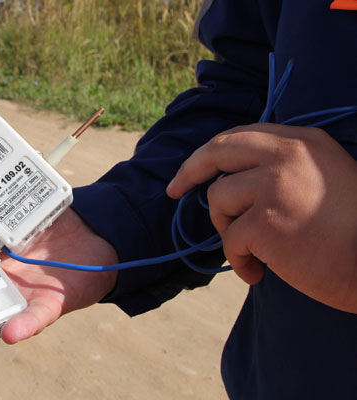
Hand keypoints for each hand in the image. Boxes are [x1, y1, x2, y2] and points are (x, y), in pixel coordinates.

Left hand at [167, 123, 356, 312]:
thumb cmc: (352, 229)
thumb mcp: (323, 179)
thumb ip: (282, 169)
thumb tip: (229, 179)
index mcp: (302, 143)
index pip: (240, 136)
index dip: (209, 154)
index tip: (189, 172)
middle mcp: (287, 157)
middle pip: (217, 151)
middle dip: (189, 171)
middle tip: (173, 190)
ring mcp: (274, 187)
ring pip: (218, 200)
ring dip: (228, 229)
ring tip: (256, 250)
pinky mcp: (265, 223)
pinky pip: (229, 240)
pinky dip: (240, 261)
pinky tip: (260, 273)